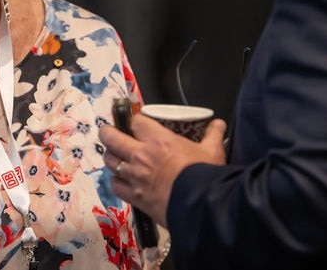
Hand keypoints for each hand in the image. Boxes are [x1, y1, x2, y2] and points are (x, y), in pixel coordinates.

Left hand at [100, 113, 226, 226]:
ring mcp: (134, 176)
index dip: (135, 120)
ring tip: (114, 155)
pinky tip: (120, 180)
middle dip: (107, 132)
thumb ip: (213, 135)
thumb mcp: (212, 151)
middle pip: (112, 137)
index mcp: (158, 140)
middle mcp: (141, 155)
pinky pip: (115, 185)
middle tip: (108, 131)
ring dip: (110, 156)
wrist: (199, 206)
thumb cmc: (204, 175)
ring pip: (109, 160)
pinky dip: (116, 181)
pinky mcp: (134, 196)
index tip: (136, 122)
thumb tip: (219, 124)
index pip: (136, 121)